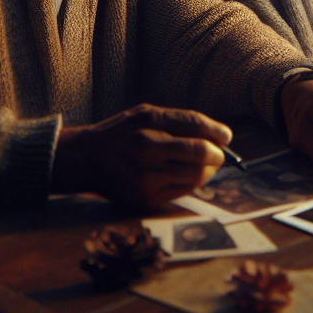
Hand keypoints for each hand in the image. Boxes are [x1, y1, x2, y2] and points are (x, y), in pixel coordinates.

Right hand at [51, 104, 230, 209]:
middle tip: (220, 154)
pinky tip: (189, 176)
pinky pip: (182, 191)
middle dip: (217, 154)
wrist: (86, 160)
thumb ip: (178, 121)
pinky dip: (192, 183)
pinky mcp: (144, 198)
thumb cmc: (121, 134)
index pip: (195, 124)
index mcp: (148, 121)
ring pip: (194, 175)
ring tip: (207, 166)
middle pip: (199, 152)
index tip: (226, 136)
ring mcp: (145, 175)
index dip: (217, 131)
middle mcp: (146, 147)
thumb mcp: (145, 114)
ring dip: (208, 170)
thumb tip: (217, 135)